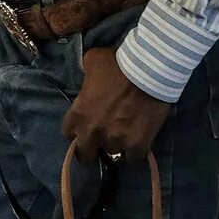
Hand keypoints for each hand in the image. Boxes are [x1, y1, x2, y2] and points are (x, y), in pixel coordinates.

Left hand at [63, 47, 170, 165]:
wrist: (149, 72)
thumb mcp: (93, 61)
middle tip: (103, 139)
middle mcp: (93, 133)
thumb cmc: (119, 65)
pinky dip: (136, 151)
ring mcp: (115, 141)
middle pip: (86, 155)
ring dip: (117, 146)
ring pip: (113, 154)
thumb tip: (88, 77)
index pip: (69, 134)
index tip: (86, 127)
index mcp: (78, 115)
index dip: (79, 131)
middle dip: (93, 148)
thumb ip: (86, 74)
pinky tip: (139, 140)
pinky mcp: (137, 145)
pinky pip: (133, 157)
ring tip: (125, 134)